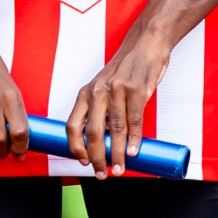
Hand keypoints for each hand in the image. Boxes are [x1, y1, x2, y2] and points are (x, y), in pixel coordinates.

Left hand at [66, 24, 170, 178]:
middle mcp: (98, 91)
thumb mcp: (103, 86)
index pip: (72, 125)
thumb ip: (100, 109)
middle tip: (102, 174)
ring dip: (117, 154)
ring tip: (120, 169)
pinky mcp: (137, 90)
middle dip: (97, 158)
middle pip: (92, 132)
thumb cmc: (124, 70)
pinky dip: (134, 139)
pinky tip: (133, 152)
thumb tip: (100, 142)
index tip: (83, 162)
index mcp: (86, 92)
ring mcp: (117, 90)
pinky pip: (134, 120)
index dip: (75, 147)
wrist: (145, 44)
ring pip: (114, 130)